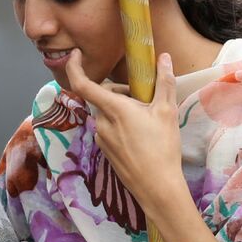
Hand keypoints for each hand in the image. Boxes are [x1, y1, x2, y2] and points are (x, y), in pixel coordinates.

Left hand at [62, 50, 185, 209]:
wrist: (157, 187)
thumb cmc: (163, 148)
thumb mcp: (167, 112)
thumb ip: (164, 82)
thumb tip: (164, 57)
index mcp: (113, 109)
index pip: (83, 84)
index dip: (74, 67)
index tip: (75, 54)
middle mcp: (101, 123)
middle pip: (102, 97)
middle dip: (120, 92)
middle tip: (145, 100)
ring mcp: (102, 139)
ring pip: (107, 113)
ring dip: (121, 109)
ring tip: (146, 120)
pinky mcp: (105, 151)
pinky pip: (108, 129)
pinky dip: (120, 124)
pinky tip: (140, 136)